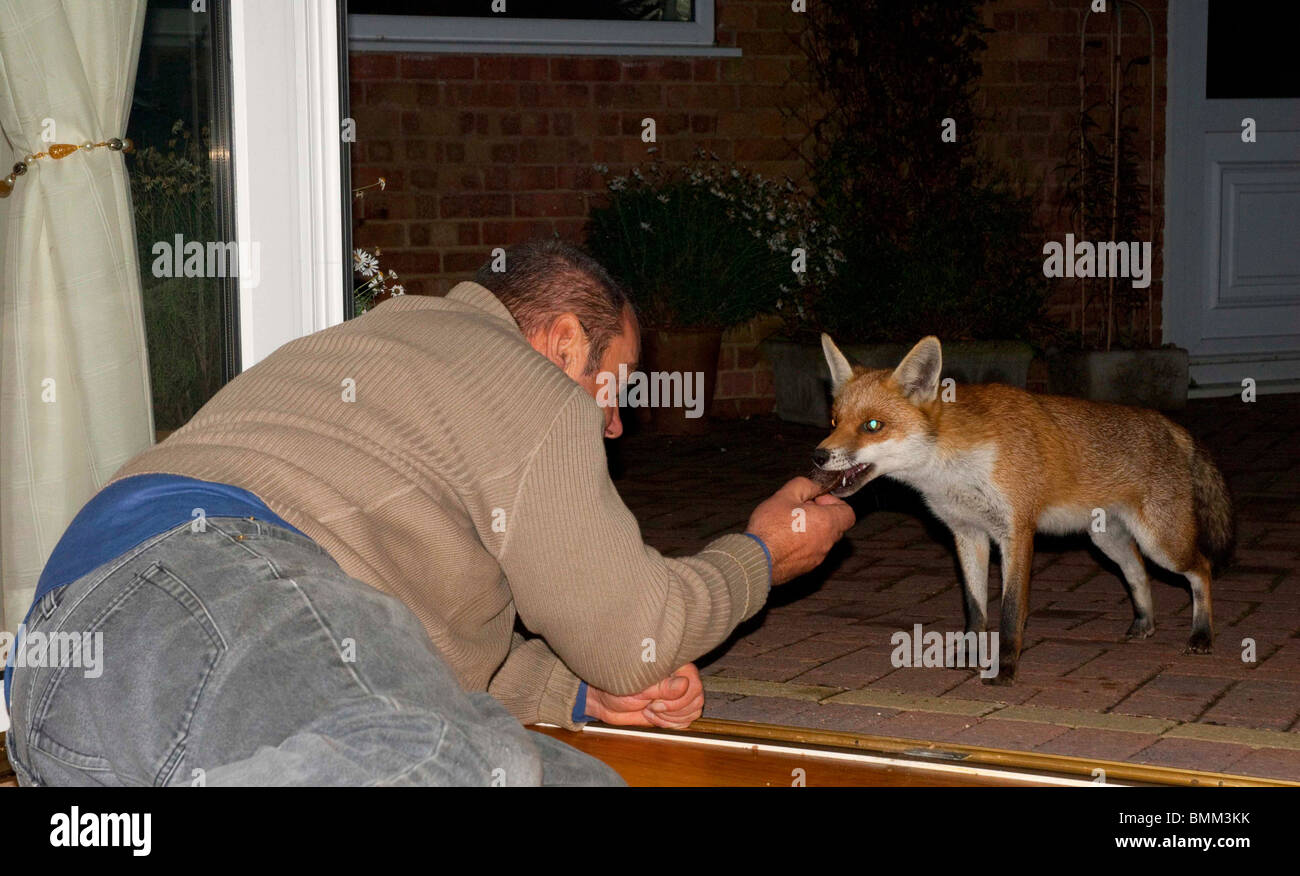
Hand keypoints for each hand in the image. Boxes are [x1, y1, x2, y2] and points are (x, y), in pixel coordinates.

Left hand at [584, 663, 703, 729]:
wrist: (604, 699)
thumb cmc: (615, 684)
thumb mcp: (635, 684)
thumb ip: (660, 685)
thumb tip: (683, 684)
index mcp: (671, 663)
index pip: (693, 681)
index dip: (677, 698)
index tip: (655, 702)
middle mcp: (678, 676)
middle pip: (696, 698)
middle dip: (672, 709)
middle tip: (650, 706)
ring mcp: (678, 693)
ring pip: (694, 710)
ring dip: (671, 717)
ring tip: (650, 710)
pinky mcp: (675, 708)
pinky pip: (687, 720)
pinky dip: (671, 723)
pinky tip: (655, 716)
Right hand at [746, 476, 855, 584]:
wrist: (757, 559)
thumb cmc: (771, 529)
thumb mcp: (784, 495)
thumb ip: (804, 485)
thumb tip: (813, 487)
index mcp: (827, 522)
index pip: (848, 513)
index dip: (835, 503)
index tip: (818, 500)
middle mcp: (827, 542)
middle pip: (834, 526)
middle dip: (820, 515)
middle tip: (800, 509)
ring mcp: (817, 558)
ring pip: (822, 540)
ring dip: (811, 530)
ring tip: (788, 524)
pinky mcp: (805, 568)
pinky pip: (810, 552)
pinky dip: (802, 544)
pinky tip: (783, 539)